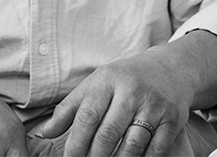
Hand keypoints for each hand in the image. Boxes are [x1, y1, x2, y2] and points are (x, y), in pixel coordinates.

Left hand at [40, 31, 216, 156]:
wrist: (172, 68)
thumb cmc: (126, 79)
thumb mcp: (98, 83)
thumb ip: (70, 108)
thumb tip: (43, 134)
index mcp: (109, 80)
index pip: (87, 117)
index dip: (75, 145)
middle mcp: (132, 90)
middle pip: (108, 134)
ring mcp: (154, 104)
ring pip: (131, 146)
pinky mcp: (172, 118)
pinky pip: (155, 149)